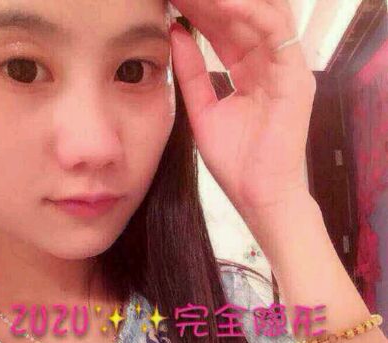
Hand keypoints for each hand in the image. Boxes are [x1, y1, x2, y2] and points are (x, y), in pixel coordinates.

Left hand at [169, 0, 316, 216]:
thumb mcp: (203, 110)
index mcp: (250, 73)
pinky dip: (250, 12)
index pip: (226, 30)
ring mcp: (285, 68)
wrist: (257, 195)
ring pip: (263, 15)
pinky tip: (220, 3)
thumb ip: (192, 73)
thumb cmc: (235, 162)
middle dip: (212, 2)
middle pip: (243, 17)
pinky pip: (275, 31)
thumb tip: (175, 33)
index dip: (200, 12)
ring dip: (230, 2)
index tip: (174, 0)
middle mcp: (270, 65)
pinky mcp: (295, 76)